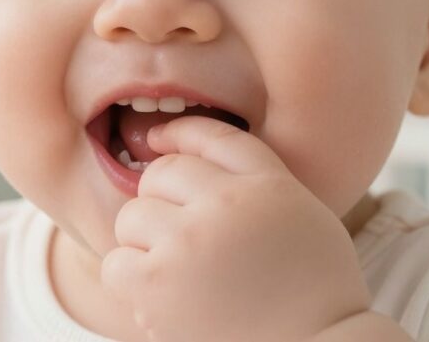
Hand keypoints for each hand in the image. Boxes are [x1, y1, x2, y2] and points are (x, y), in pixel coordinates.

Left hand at [100, 116, 371, 341]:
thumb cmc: (312, 288)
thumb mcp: (300, 210)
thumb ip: (250, 173)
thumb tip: (172, 137)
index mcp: (265, 183)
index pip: (207, 135)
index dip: (177, 134)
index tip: (159, 139)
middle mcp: (225, 204)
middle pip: (161, 174)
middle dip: (164, 201)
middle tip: (186, 240)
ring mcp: (187, 242)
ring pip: (133, 216)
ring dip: (145, 242)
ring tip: (176, 272)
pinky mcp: (158, 286)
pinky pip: (116, 264)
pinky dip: (130, 279)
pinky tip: (159, 295)